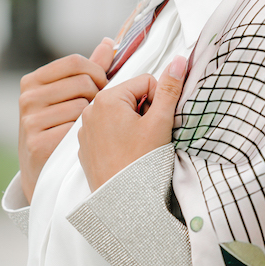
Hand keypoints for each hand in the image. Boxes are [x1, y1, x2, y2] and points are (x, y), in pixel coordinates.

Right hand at [18, 38, 114, 201]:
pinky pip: (77, 130)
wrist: (40, 168)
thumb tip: (108, 42)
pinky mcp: (38, 144)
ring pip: (82, 107)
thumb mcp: (68, 95)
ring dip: (93, 117)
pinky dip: (85, 135)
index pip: (75, 62)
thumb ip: (89, 69)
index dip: (97, 72)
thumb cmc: (60, 125)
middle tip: (99, 110)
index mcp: (32, 80)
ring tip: (90, 125)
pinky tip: (81, 140)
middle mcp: (27, 98)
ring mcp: (30, 122)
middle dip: (98, 95)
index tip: (103, 85)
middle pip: (82, 83)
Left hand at [78, 54, 186, 192]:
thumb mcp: (160, 122)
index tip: (157, 123)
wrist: (122, 204)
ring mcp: (85, 129)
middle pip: (130, 97)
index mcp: (107, 98)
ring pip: (119, 115)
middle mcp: (90, 110)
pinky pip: (107, 132)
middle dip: (144, 112)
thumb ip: (170, 88)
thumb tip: (179, 60)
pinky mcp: (85, 147)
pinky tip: (125, 155)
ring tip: (137, 147)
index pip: (145, 82)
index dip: (158, 101)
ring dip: (132, 125)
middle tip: (148, 136)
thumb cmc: (140, 163)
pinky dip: (119, 139)